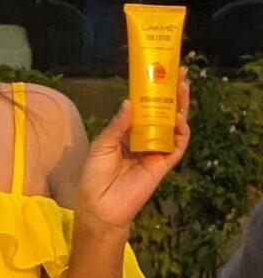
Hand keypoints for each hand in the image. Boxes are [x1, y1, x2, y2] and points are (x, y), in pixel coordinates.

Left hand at [76, 77, 190, 234]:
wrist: (100, 205)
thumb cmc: (94, 174)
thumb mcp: (102, 145)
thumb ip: (118, 125)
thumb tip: (130, 102)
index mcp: (127, 131)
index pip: (144, 107)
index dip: (153, 91)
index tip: (159, 73)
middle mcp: (144, 138)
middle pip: (163, 113)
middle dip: (172, 94)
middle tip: (181, 75)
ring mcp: (156, 150)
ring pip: (173, 125)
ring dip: (180, 107)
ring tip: (183, 89)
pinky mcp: (163, 163)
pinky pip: (177, 145)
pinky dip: (180, 132)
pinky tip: (178, 119)